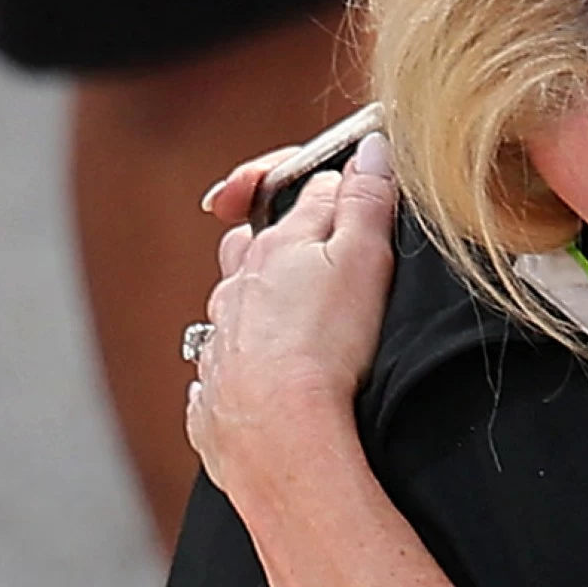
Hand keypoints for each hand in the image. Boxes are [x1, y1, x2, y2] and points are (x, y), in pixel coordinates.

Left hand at [186, 134, 397, 488]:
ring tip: (291, 320)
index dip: (336, 187)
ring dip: (257, 304)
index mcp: (274, 247)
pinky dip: (242, 368)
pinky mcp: (216, 397)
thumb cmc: (324, 347)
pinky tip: (265, 382)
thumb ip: (367, 200)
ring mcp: (221, 342)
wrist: (278, 436)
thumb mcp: (365, 260)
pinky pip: (224, 371)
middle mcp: (237, 289)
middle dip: (282, 239)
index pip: (307, 194)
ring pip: (234, 306)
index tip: (354, 190)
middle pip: (255, 243)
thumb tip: (370, 150)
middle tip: (315, 249)